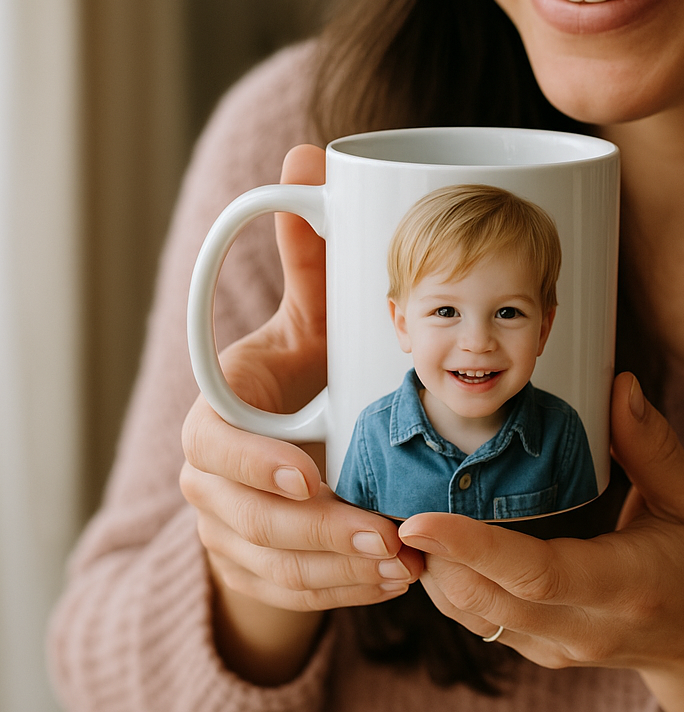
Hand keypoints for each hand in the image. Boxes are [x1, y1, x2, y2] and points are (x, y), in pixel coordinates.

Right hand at [180, 145, 422, 684]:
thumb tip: (311, 155)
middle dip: (318, 532)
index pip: (214, 441)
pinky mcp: (258, 566)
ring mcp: (231, 528)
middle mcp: (214, 476)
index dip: (255, 460)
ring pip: (273, 563)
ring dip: (337, 571)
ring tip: (403, 565)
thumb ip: (310, 253)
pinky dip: (339, 593)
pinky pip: (291, 592)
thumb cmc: (305, 373)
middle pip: (247, 517)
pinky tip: (391, 584)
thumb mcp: (310, 317)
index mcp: (221, 411)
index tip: (317, 470)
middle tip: (387, 533)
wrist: (291, 452)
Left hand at [398, 373, 683, 711]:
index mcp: (626, 586)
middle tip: (385, 505)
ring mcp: (562, 648)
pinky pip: (485, 623)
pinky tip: (433, 547)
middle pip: (487, 600)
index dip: (472, 546)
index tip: (418, 517)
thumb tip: (618, 385)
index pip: (535, 572)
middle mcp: (585, 627)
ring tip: (396, 519)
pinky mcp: (546, 652)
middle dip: (431, 556)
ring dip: (432, 572)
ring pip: (476, 618)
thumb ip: (654, 444)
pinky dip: (452, 586)